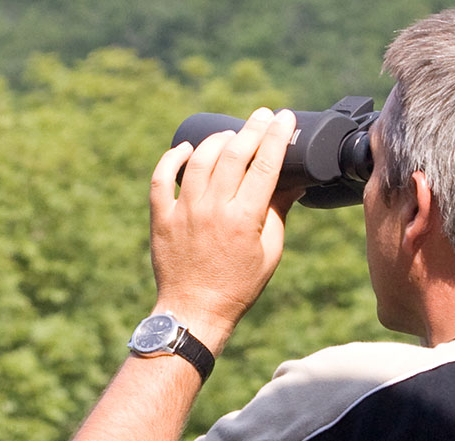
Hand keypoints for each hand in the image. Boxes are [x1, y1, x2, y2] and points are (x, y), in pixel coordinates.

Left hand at [148, 108, 301, 348]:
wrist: (194, 311)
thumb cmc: (238, 285)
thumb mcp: (269, 251)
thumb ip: (278, 212)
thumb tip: (293, 180)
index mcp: (244, 219)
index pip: (264, 165)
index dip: (276, 136)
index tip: (284, 117)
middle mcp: (213, 209)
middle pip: (234, 154)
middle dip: (252, 128)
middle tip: (262, 114)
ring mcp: (183, 211)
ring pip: (199, 159)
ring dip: (217, 140)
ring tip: (231, 134)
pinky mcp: (161, 217)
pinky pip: (161, 178)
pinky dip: (172, 158)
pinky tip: (185, 148)